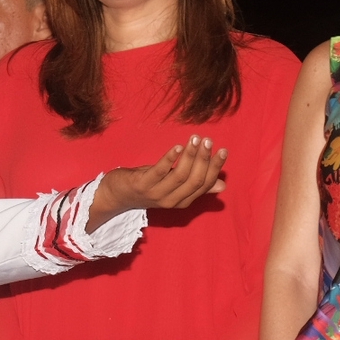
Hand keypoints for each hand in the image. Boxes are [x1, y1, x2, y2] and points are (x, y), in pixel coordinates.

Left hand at [89, 135, 227, 230]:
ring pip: (180, 175)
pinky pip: (159, 171)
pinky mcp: (142, 185)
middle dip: (205, 160)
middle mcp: (172, 200)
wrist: (116, 194)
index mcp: (182, 201)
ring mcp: (156, 194)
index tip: (222, 150)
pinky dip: (170, 159)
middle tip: (208, 141)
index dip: (215, 168)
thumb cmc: (147, 185)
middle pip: (195, 180)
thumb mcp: (173, 184)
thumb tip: (222, 184)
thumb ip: (195, 184)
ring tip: (196, 139)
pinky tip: (176, 147)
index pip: (205, 185)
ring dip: (190, 155)